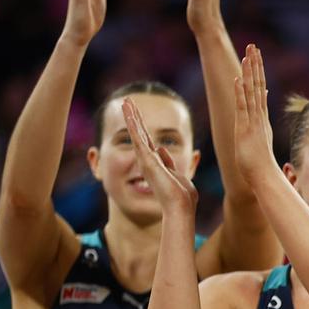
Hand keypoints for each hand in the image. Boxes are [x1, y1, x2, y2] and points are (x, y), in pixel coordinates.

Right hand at [122, 98, 197, 213]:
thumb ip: (167, 162)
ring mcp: (146, 160)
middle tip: (128, 102)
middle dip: (134, 117)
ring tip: (126, 101)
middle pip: (140, 134)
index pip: (148, 141)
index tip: (137, 116)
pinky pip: (137, 137)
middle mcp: (149, 161)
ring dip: (131, 116)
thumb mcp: (177, 176)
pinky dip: (132, 123)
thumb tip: (161, 149)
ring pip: (137, 133)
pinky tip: (128, 111)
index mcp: (157, 163)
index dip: (142, 128)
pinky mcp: (146, 159)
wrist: (180, 207)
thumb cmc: (182, 197)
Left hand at [232, 44, 278, 183]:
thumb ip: (261, 126)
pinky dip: (241, 93)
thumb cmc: (260, 164)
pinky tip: (239, 79)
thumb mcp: (260, 141)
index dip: (257, 72)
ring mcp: (253, 121)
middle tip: (253, 46)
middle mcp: (259, 116)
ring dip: (250, 73)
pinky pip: (243, 107)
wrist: (264, 177)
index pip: (260, 90)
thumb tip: (263, 118)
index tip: (255, 57)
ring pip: (252, 92)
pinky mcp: (246, 129)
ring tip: (248, 54)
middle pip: (258, 85)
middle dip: (255, 65)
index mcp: (261, 119)